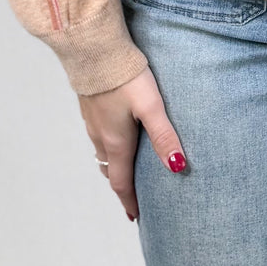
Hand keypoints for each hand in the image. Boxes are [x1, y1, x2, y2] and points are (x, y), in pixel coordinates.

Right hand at [79, 64, 187, 221]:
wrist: (93, 48)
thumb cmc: (124, 76)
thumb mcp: (150, 105)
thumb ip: (163, 135)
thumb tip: (177, 167)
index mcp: (115, 141)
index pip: (121, 181)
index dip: (129, 201)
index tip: (135, 217)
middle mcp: (100, 135)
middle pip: (110, 169)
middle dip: (121, 184)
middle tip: (133, 196)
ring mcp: (91, 120)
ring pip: (102, 151)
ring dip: (113, 164)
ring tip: (126, 169)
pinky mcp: (89, 104)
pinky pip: (97, 134)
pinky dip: (107, 144)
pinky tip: (114, 132)